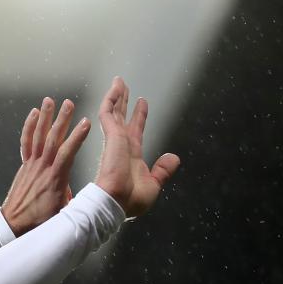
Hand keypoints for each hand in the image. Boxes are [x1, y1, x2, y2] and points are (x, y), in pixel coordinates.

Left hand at [1, 95, 90, 234]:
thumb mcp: (64, 213)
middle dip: (62, 120)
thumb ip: (78, 199)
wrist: (14, 222)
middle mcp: (42, 167)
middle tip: (69, 103)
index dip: (76, 137)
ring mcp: (32, 164)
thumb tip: (94, 196)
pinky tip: (34, 113)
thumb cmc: (40, 220)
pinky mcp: (25, 164)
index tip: (86, 122)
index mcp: (55, 178)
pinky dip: (29, 126)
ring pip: (38, 136)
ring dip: (45, 117)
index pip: (67, 153)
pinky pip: (26, 142)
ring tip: (50, 100)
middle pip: (52, 139)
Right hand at [93, 77, 180, 217]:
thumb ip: (163, 170)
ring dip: (117, 95)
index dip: (139, 116)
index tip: (142, 102)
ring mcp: (115, 140)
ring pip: (114, 111)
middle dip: (123, 102)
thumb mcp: (154, 185)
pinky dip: (111, 99)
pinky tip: (114, 88)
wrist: (116, 203)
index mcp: (131, 156)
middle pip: (122, 117)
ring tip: (119, 80)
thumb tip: (173, 157)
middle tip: (123, 86)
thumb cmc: (130, 201)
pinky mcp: (111, 136)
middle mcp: (122, 145)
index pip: (135, 130)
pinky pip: (108, 113)